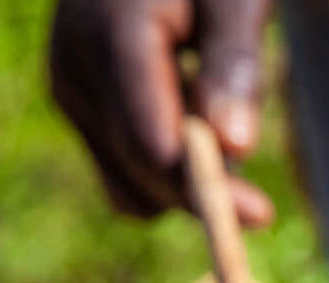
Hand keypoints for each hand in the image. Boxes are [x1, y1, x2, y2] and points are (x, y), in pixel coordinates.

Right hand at [49, 0, 273, 225]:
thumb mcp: (234, 0)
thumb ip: (234, 65)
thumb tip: (236, 147)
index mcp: (114, 31)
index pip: (155, 142)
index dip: (206, 188)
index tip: (262, 215)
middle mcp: (75, 64)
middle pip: (142, 169)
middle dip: (201, 193)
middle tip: (260, 209)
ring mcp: (67, 89)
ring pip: (131, 187)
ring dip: (181, 184)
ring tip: (211, 123)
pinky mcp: (72, 108)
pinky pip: (122, 181)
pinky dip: (159, 178)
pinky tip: (185, 131)